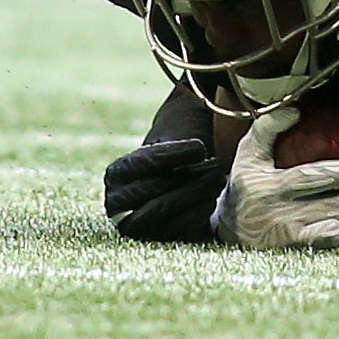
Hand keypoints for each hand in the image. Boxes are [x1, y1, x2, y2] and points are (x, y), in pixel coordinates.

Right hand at [104, 84, 226, 242]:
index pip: (138, 166)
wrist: (199, 166)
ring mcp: (139, 225)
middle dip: (184, 181)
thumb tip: (195, 99)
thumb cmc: (189, 137)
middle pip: (149, 195)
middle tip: (216, 167)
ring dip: (193, 199)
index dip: (169, 156)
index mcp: (118, 174)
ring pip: (161, 217)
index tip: (199, 147)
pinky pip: (178, 233)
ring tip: (220, 179)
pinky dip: (199, 216)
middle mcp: (119, 204)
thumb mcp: (182, 125)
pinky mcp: (164, 239)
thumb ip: (182, 121)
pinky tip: (220, 198)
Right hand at [211, 106, 338, 249]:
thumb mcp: (248, 153)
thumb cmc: (245, 185)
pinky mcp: (294, 251)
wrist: (225, 230)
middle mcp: (281, 214)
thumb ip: (267, 128)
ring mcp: (289, 236)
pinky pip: (324, 246)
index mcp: (270, 187)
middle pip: (330, 205)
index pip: (310, 178)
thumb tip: (296, 109)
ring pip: (332, 227)